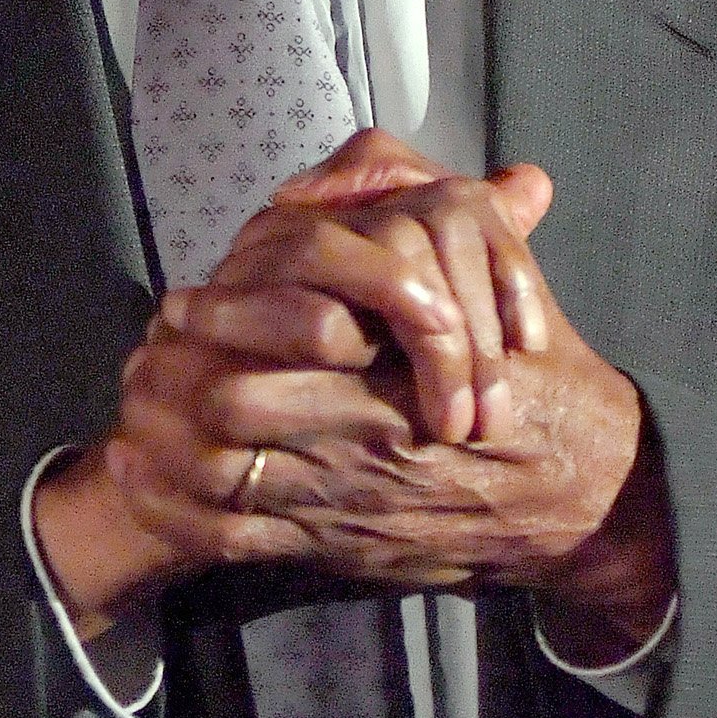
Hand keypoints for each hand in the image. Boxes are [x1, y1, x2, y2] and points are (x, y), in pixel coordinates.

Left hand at [34, 133, 673, 657]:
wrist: (586, 500)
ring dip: (165, 446)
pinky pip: (237, 539)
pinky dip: (179, 513)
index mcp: (404, 362)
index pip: (291, 333)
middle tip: (141, 360)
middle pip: (239, 405)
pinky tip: (145, 483)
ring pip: (225, 474)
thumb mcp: (525, 294)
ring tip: (130, 417)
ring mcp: (352, 499)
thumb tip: (502, 168)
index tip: (184, 303)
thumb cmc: (547, 392)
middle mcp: (371, 434)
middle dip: (178, 382)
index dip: (221, 317)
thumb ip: (494, 226)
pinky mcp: (340, 549)